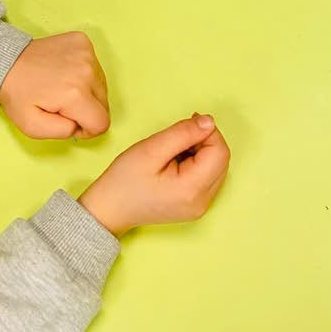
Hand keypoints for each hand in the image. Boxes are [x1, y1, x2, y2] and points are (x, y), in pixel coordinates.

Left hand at [0, 32, 109, 138]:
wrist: (6, 62)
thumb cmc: (18, 95)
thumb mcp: (33, 128)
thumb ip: (63, 133)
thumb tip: (79, 125)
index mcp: (75, 95)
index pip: (102, 123)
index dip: (87, 130)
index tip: (70, 122)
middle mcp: (87, 71)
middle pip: (104, 103)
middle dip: (86, 110)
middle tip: (62, 105)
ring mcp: (87, 53)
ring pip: (101, 84)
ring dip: (87, 91)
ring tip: (62, 87)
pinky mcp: (84, 41)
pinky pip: (95, 65)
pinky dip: (84, 73)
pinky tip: (64, 72)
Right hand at [79, 114, 230, 237]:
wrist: (109, 209)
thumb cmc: (125, 179)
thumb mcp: (152, 148)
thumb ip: (184, 132)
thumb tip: (209, 122)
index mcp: (192, 190)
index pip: (220, 152)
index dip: (208, 132)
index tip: (187, 123)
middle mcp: (202, 202)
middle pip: (221, 160)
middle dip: (204, 141)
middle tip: (177, 136)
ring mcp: (200, 207)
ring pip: (216, 167)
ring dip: (201, 151)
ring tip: (173, 150)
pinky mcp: (194, 205)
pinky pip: (207, 177)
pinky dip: (197, 163)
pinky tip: (176, 161)